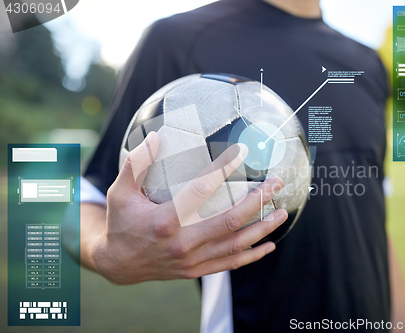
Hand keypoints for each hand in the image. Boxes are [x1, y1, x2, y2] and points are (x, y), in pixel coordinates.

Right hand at [91, 132, 286, 283]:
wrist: (118, 264)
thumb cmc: (122, 223)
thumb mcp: (121, 193)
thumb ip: (136, 164)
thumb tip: (154, 137)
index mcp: (166, 220)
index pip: (201, 189)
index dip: (223, 168)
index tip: (241, 152)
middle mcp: (183, 243)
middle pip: (230, 220)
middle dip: (257, 201)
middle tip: (276, 183)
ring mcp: (192, 260)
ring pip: (236, 244)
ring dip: (262, 228)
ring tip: (281, 212)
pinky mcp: (196, 270)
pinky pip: (230, 263)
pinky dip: (252, 255)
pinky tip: (269, 245)